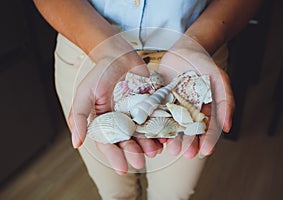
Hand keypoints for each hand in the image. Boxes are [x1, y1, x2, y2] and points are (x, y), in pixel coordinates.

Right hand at [68, 35, 162, 173]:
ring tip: (156, 151)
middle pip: (127, 142)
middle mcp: (120, 121)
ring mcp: (136, 114)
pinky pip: (156, 121)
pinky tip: (166, 137)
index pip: (108, 144)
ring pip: (143, 135)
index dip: (114, 157)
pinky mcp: (149, 106)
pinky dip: (161, 130)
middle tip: (141, 161)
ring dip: (149, 145)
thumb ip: (80, 117)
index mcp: (104, 122)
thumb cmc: (100, 73)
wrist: (119, 54)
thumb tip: (76, 144)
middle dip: (134, 153)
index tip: (123, 169)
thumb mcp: (85, 93)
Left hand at [157, 35, 234, 157]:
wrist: (186, 49)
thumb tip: (228, 127)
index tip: (205, 151)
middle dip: (188, 144)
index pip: (207, 130)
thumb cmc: (205, 65)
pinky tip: (154, 133)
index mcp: (204, 111)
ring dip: (171, 138)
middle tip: (186, 153)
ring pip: (172, 126)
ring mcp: (173, 108)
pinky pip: (156, 115)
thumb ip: (226, 102)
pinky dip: (155, 124)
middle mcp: (188, 112)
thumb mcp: (220, 81)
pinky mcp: (159, 101)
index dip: (207, 141)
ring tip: (170, 147)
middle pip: (188, 132)